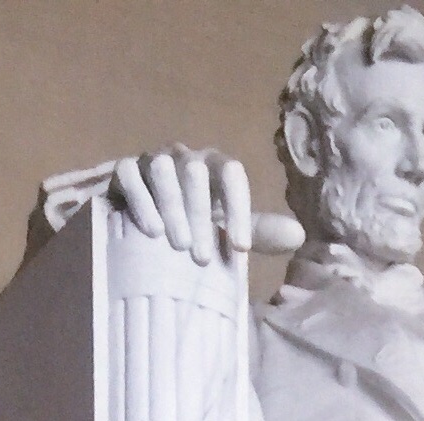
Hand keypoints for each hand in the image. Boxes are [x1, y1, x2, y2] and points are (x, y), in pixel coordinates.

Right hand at [111, 147, 304, 260]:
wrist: (141, 220)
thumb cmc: (193, 226)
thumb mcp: (226, 229)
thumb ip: (259, 232)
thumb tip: (299, 236)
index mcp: (214, 168)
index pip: (232, 173)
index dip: (239, 208)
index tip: (241, 248)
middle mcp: (184, 158)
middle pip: (196, 172)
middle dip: (201, 215)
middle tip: (203, 258)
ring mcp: (152, 161)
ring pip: (162, 169)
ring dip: (172, 207)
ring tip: (176, 246)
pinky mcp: (124, 171)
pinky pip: (130, 174)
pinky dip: (141, 201)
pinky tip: (150, 231)